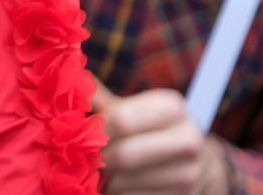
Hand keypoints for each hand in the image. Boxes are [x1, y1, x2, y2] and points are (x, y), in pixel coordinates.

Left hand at [93, 81, 231, 194]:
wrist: (195, 160)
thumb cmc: (149, 128)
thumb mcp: (132, 108)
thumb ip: (101, 98)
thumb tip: (67, 78)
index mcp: (172, 107)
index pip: (121, 120)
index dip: (96, 129)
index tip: (84, 133)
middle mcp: (188, 139)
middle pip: (123, 155)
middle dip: (99, 159)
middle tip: (87, 157)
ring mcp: (190, 172)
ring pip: (126, 181)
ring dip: (106, 180)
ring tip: (102, 171)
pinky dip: (119, 194)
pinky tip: (118, 184)